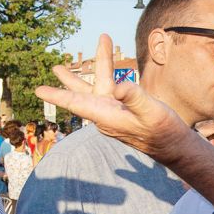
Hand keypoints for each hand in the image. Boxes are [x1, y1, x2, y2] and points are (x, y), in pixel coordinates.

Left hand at [34, 35, 189, 161]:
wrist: (175, 146)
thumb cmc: (163, 131)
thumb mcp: (151, 111)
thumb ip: (135, 98)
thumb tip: (120, 87)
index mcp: (107, 116)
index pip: (78, 103)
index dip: (58, 95)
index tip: (39, 90)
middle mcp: (106, 114)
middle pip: (84, 92)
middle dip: (70, 78)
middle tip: (54, 67)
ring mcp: (114, 113)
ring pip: (96, 89)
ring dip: (84, 75)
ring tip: (63, 67)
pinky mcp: (123, 112)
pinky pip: (109, 91)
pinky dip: (106, 78)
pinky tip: (108, 76)